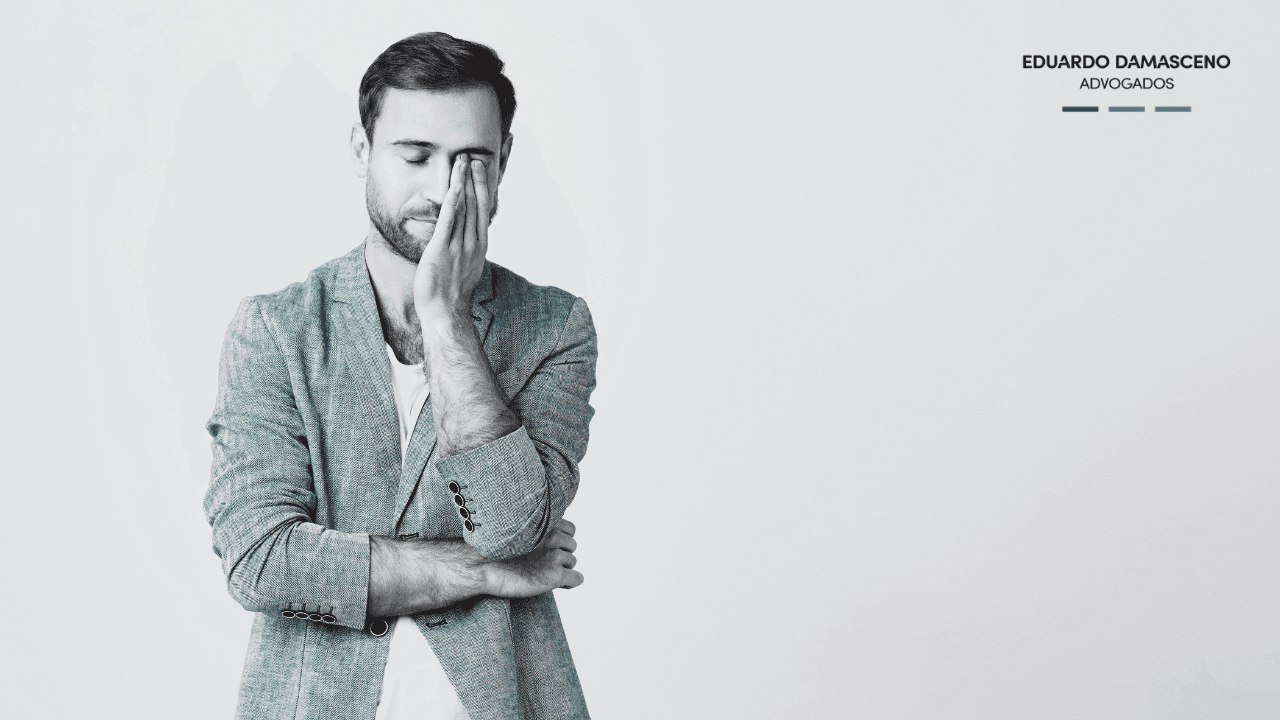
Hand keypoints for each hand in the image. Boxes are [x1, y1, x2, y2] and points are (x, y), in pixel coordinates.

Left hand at [413, 154, 491, 322]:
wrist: (445, 312)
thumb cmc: (451, 293)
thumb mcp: (464, 266)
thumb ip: (464, 248)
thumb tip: (463, 238)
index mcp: (479, 245)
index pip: (484, 210)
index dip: (483, 187)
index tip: (482, 169)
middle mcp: (473, 242)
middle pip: (477, 204)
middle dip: (476, 179)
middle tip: (474, 156)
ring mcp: (459, 246)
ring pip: (465, 208)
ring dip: (464, 182)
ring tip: (463, 161)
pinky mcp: (443, 250)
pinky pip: (449, 221)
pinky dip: (453, 201)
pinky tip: (455, 186)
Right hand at [485, 519, 582, 596]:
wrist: (480, 565)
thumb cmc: (493, 548)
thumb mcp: (516, 529)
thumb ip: (535, 529)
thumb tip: (551, 537)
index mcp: (545, 523)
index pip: (570, 530)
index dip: (560, 540)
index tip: (549, 549)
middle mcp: (553, 537)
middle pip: (572, 546)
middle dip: (560, 554)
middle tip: (543, 563)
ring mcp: (555, 556)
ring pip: (572, 562)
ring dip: (562, 568)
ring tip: (542, 573)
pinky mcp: (555, 575)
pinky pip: (576, 579)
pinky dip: (570, 582)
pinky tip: (558, 584)